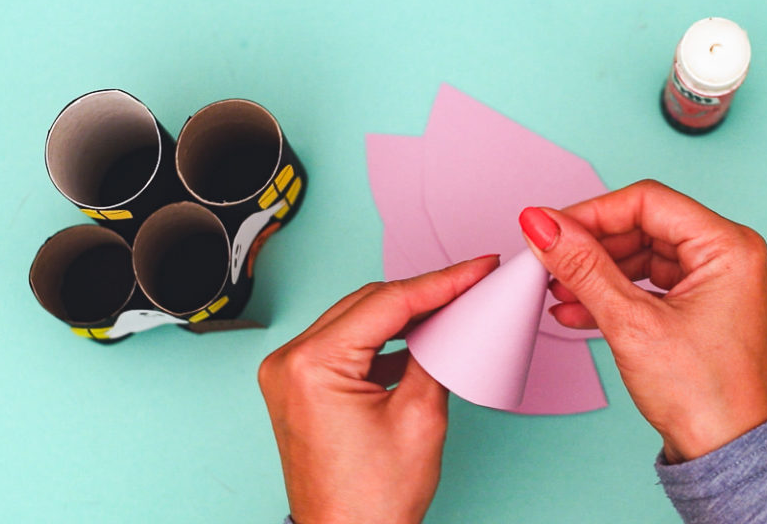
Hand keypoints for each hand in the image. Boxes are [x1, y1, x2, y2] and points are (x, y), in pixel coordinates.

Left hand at [258, 256, 499, 523]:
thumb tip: (454, 315)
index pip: (387, 303)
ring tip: (452, 308)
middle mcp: (289, 361)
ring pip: (358, 320)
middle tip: (472, 283)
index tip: (477, 267)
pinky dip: (384, 342)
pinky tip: (421, 340)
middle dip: (424, 294)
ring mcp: (289, 374)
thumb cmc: (371, 500)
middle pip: (368, 304)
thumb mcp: (420, 416)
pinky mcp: (300, 387)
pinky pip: (347, 346)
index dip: (441, 282)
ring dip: (405, 315)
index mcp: (312, 364)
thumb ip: (437, 353)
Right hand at [518, 180, 766, 463]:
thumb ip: (582, 266)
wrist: (726, 457)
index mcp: (731, 248)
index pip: (648, 202)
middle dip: (592, 246)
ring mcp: (720, 286)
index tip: (551, 226)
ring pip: (643, 258)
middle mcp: (732, 259)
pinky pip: (652, 286)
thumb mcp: (631, 323)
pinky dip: (615, 294)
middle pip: (644, 227)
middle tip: (550, 259)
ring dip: (598, 273)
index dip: (592, 212)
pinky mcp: (704, 310)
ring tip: (558, 290)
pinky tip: (578, 309)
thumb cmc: (705, 398)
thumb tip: (545, 225)